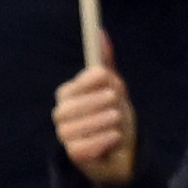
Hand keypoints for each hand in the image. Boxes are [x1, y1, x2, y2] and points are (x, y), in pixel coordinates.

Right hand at [51, 48, 139, 187]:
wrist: (125, 151)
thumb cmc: (115, 117)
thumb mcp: (115, 88)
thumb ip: (105, 63)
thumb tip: (101, 32)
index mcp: (68, 95)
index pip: (73, 87)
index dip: (90, 83)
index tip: (109, 82)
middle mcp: (62, 114)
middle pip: (72, 107)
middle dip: (98, 103)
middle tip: (116, 104)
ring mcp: (65, 135)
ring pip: (78, 126)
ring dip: (104, 123)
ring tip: (117, 122)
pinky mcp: (73, 154)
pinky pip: (84, 146)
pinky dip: (104, 140)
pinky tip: (113, 137)